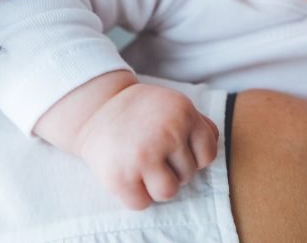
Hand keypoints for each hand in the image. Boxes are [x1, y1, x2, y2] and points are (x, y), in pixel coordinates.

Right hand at [76, 82, 219, 209]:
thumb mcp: (174, 104)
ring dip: (157, 185)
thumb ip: (199, 124)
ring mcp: (144, 155)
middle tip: (152, 152)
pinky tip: (128, 175)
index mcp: (184, 113)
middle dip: (172, 169)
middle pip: (188, 175)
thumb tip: (210, 151)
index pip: (207, 155)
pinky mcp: (121, 177)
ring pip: (169, 192)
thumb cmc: (142, 111)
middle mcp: (167, 133)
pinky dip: (136, 195)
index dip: (193, 156)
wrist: (95, 109)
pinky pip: (142, 204)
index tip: (176, 149)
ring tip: (143, 167)